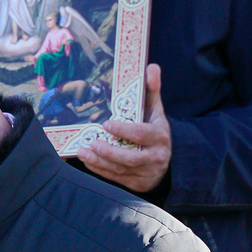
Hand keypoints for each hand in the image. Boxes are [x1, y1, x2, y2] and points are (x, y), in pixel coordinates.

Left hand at [75, 64, 170, 194]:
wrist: (169, 160)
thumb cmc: (155, 129)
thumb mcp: (156, 110)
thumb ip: (152, 90)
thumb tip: (151, 66)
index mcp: (160, 136)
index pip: (142, 134)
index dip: (124, 130)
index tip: (106, 124)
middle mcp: (155, 157)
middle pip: (130, 158)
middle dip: (108, 151)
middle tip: (90, 142)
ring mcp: (147, 173)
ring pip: (120, 170)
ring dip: (99, 162)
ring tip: (82, 151)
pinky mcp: (138, 184)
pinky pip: (116, 179)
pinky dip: (100, 171)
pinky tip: (88, 161)